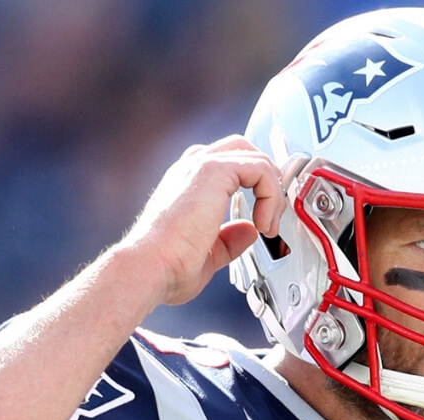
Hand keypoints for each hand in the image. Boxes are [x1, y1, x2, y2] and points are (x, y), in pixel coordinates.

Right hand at [120, 135, 284, 305]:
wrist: (150, 265)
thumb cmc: (167, 264)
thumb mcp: (208, 253)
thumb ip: (230, 239)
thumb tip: (249, 231)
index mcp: (188, 182)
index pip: (229, 164)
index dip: (254, 185)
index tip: (264, 218)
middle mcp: (192, 168)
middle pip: (244, 150)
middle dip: (267, 180)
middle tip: (273, 215)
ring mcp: (201, 165)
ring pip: (256, 158)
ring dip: (273, 193)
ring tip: (269, 226)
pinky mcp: (213, 170)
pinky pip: (260, 169)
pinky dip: (271, 196)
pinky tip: (263, 224)